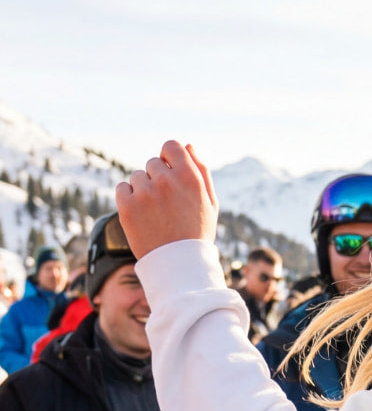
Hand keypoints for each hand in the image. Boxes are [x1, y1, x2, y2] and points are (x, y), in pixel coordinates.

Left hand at [115, 142, 218, 258]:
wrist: (179, 265)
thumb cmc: (197, 232)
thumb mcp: (209, 203)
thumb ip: (201, 171)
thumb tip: (188, 145)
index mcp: (190, 178)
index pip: (171, 146)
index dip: (169, 158)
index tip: (170, 174)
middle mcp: (167, 182)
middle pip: (152, 163)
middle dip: (157, 178)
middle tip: (166, 205)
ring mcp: (145, 193)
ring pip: (136, 177)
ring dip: (142, 190)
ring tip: (155, 214)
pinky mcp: (127, 206)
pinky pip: (122, 189)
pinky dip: (129, 200)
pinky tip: (142, 216)